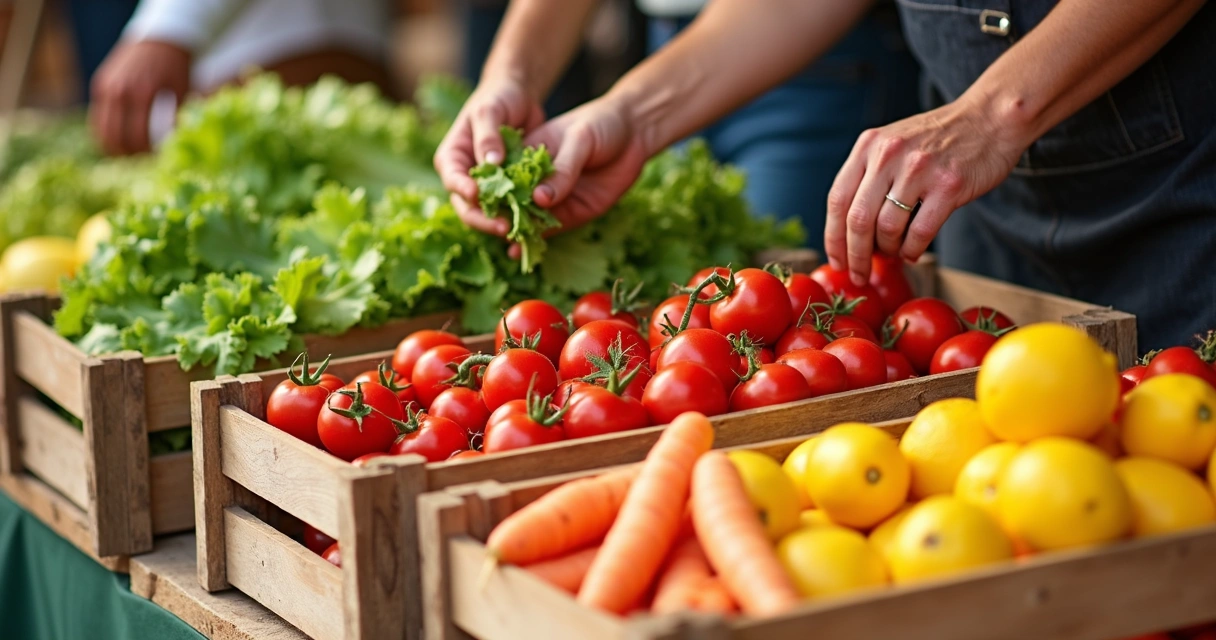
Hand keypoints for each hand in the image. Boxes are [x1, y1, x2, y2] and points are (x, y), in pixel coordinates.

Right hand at [90, 40, 190, 155]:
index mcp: (142, 94)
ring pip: (102, 131)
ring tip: (131, 157)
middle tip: (143, 163)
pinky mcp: (100, 85)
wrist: (160, 38)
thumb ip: (179, 118)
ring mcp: (106, 88)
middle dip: (130, 155)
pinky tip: (120, 143)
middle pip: (116, 138)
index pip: (138, 137)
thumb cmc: (177, 67)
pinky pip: (97, 117)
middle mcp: (120, 91)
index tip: (156, 163)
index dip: (147, 155)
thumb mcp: (184, 92)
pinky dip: (106, 133)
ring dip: (114, 148)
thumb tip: (177, 147)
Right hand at [435, 77, 544, 235]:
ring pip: (489, 212)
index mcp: (451, 158)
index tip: (477, 195)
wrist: (517, 96)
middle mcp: (464, 176)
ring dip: (503, 221)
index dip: (463, 190)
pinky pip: (510, 206)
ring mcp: (485, 184)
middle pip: (468, 207)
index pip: (452, 180)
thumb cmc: (497, 98)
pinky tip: (535, 223)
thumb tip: (490, 164)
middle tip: (504, 226)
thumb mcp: (490, 111)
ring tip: (521, 229)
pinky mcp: (506, 187)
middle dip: (485, 219)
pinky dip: (519, 214)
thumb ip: (487, 136)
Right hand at [451, 95, 649, 258]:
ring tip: (504, 237)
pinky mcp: (568, 214)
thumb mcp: (579, 140)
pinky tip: (519, 251)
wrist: (634, 134)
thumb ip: (562, 168)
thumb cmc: (599, 125)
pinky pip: (546, 231)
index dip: (481, 183)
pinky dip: (532, 241)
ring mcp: (548, 199)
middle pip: (501, 200)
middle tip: (495, 222)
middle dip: (492, 212)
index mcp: (523, 153)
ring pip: (521, 219)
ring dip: (510, 229)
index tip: (475, 194)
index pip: (494, 171)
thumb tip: (541, 200)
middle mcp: (530, 179)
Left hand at [824, 98, 1024, 284]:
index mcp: (868, 146)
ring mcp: (919, 169)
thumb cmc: (937, 139)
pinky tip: (912, 252)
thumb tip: (848, 232)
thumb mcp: (892, 144)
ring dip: (887, 251)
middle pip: (857, 219)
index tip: (837, 261)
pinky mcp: (948, 185)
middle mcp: (888, 155)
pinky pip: (919, 233)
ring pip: (887, 228)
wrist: (989, 118)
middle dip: (855, 255)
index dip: (833, 238)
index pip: (837, 200)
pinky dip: (912, 250)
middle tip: (859, 275)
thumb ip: (868, 177)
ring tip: (893, 253)